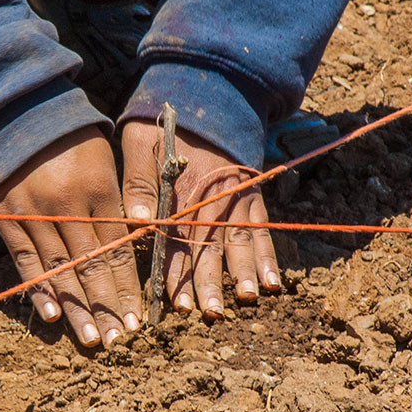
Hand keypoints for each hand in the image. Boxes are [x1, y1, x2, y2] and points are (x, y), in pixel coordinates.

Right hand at [0, 127, 142, 346]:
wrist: (15, 113)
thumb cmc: (71, 137)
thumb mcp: (105, 159)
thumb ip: (120, 201)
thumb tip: (140, 241)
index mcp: (98, 188)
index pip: (118, 249)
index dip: (129, 287)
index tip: (138, 319)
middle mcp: (65, 204)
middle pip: (91, 265)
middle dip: (107, 306)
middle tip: (119, 341)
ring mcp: (32, 213)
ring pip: (59, 269)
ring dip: (77, 308)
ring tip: (91, 339)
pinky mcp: (6, 217)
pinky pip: (25, 260)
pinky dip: (39, 289)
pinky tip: (52, 316)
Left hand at [121, 119, 281, 315]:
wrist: (211, 98)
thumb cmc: (168, 129)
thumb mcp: (141, 145)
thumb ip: (140, 183)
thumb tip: (137, 219)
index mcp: (181, 191)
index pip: (177, 240)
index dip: (177, 273)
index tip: (177, 302)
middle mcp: (211, 199)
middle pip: (210, 246)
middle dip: (210, 282)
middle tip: (210, 313)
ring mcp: (236, 199)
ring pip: (240, 240)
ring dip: (244, 272)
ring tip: (248, 299)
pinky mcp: (253, 198)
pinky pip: (263, 230)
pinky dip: (268, 256)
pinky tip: (274, 283)